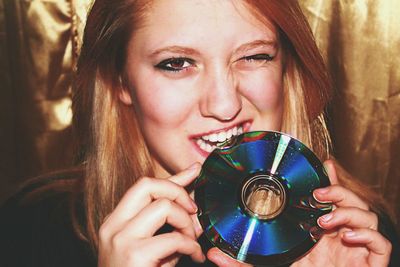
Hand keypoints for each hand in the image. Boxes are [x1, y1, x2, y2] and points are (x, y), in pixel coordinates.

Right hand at [97, 163, 205, 266]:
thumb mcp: (153, 248)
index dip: (173, 176)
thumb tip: (195, 207)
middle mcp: (113, 226)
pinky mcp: (134, 254)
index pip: (144, 186)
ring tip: (191, 241)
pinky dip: (191, 245)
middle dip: (178, 192)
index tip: (194, 170)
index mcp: (115, 222)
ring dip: (186, 222)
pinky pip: (174, 237)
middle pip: (148, 185)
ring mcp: (121, 240)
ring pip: (164, 206)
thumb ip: (169, 226)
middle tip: (193, 211)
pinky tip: (194, 256)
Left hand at [207, 160, 391, 266]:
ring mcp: (356, 248)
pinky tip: (346, 236)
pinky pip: (381, 243)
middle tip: (317, 193)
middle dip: (338, 191)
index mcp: (317, 231)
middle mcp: (338, 234)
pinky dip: (368, 235)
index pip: (328, 199)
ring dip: (349, 211)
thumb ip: (242, 262)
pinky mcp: (371, 263)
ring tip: (325, 218)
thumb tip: (213, 253)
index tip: (321, 164)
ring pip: (368, 216)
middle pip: (350, 201)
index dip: (328, 180)